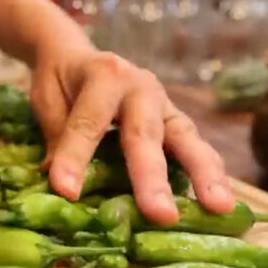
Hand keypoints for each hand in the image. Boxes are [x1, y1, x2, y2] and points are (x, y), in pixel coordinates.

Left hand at [31, 42, 233, 223]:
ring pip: (186, 139)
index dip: (75, 157)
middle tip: (160, 214)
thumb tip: (60, 186)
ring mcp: (164, 104)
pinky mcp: (177, 121)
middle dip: (152, 177)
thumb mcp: (46, 99)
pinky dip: (210, 173)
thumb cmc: (61, 81)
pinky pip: (196, 147)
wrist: (77, 54)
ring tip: (219, 207)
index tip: (67, 191)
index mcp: (104, 75)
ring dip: (203, 175)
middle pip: (146, 134)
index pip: (89, 122)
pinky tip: (221, 203)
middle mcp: (140, 87)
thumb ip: (55, 137)